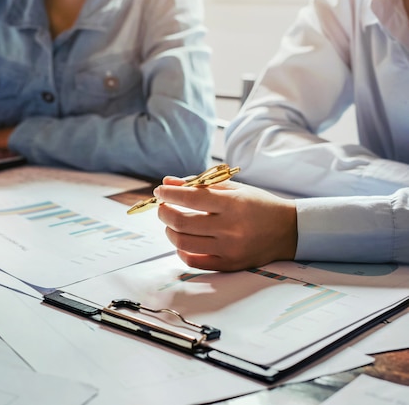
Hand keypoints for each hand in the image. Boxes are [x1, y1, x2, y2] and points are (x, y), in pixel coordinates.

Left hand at [154, 178, 297, 271]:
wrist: (288, 231)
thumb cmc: (258, 205)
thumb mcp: (233, 188)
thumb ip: (200, 184)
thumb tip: (168, 183)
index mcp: (232, 204)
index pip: (189, 198)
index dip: (168, 194)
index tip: (159, 192)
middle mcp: (230, 228)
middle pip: (181, 223)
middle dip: (164, 212)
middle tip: (163, 207)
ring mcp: (229, 249)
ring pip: (182, 243)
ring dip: (169, 230)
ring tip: (171, 223)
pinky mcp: (228, 265)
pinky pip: (193, 261)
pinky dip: (181, 250)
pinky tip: (183, 241)